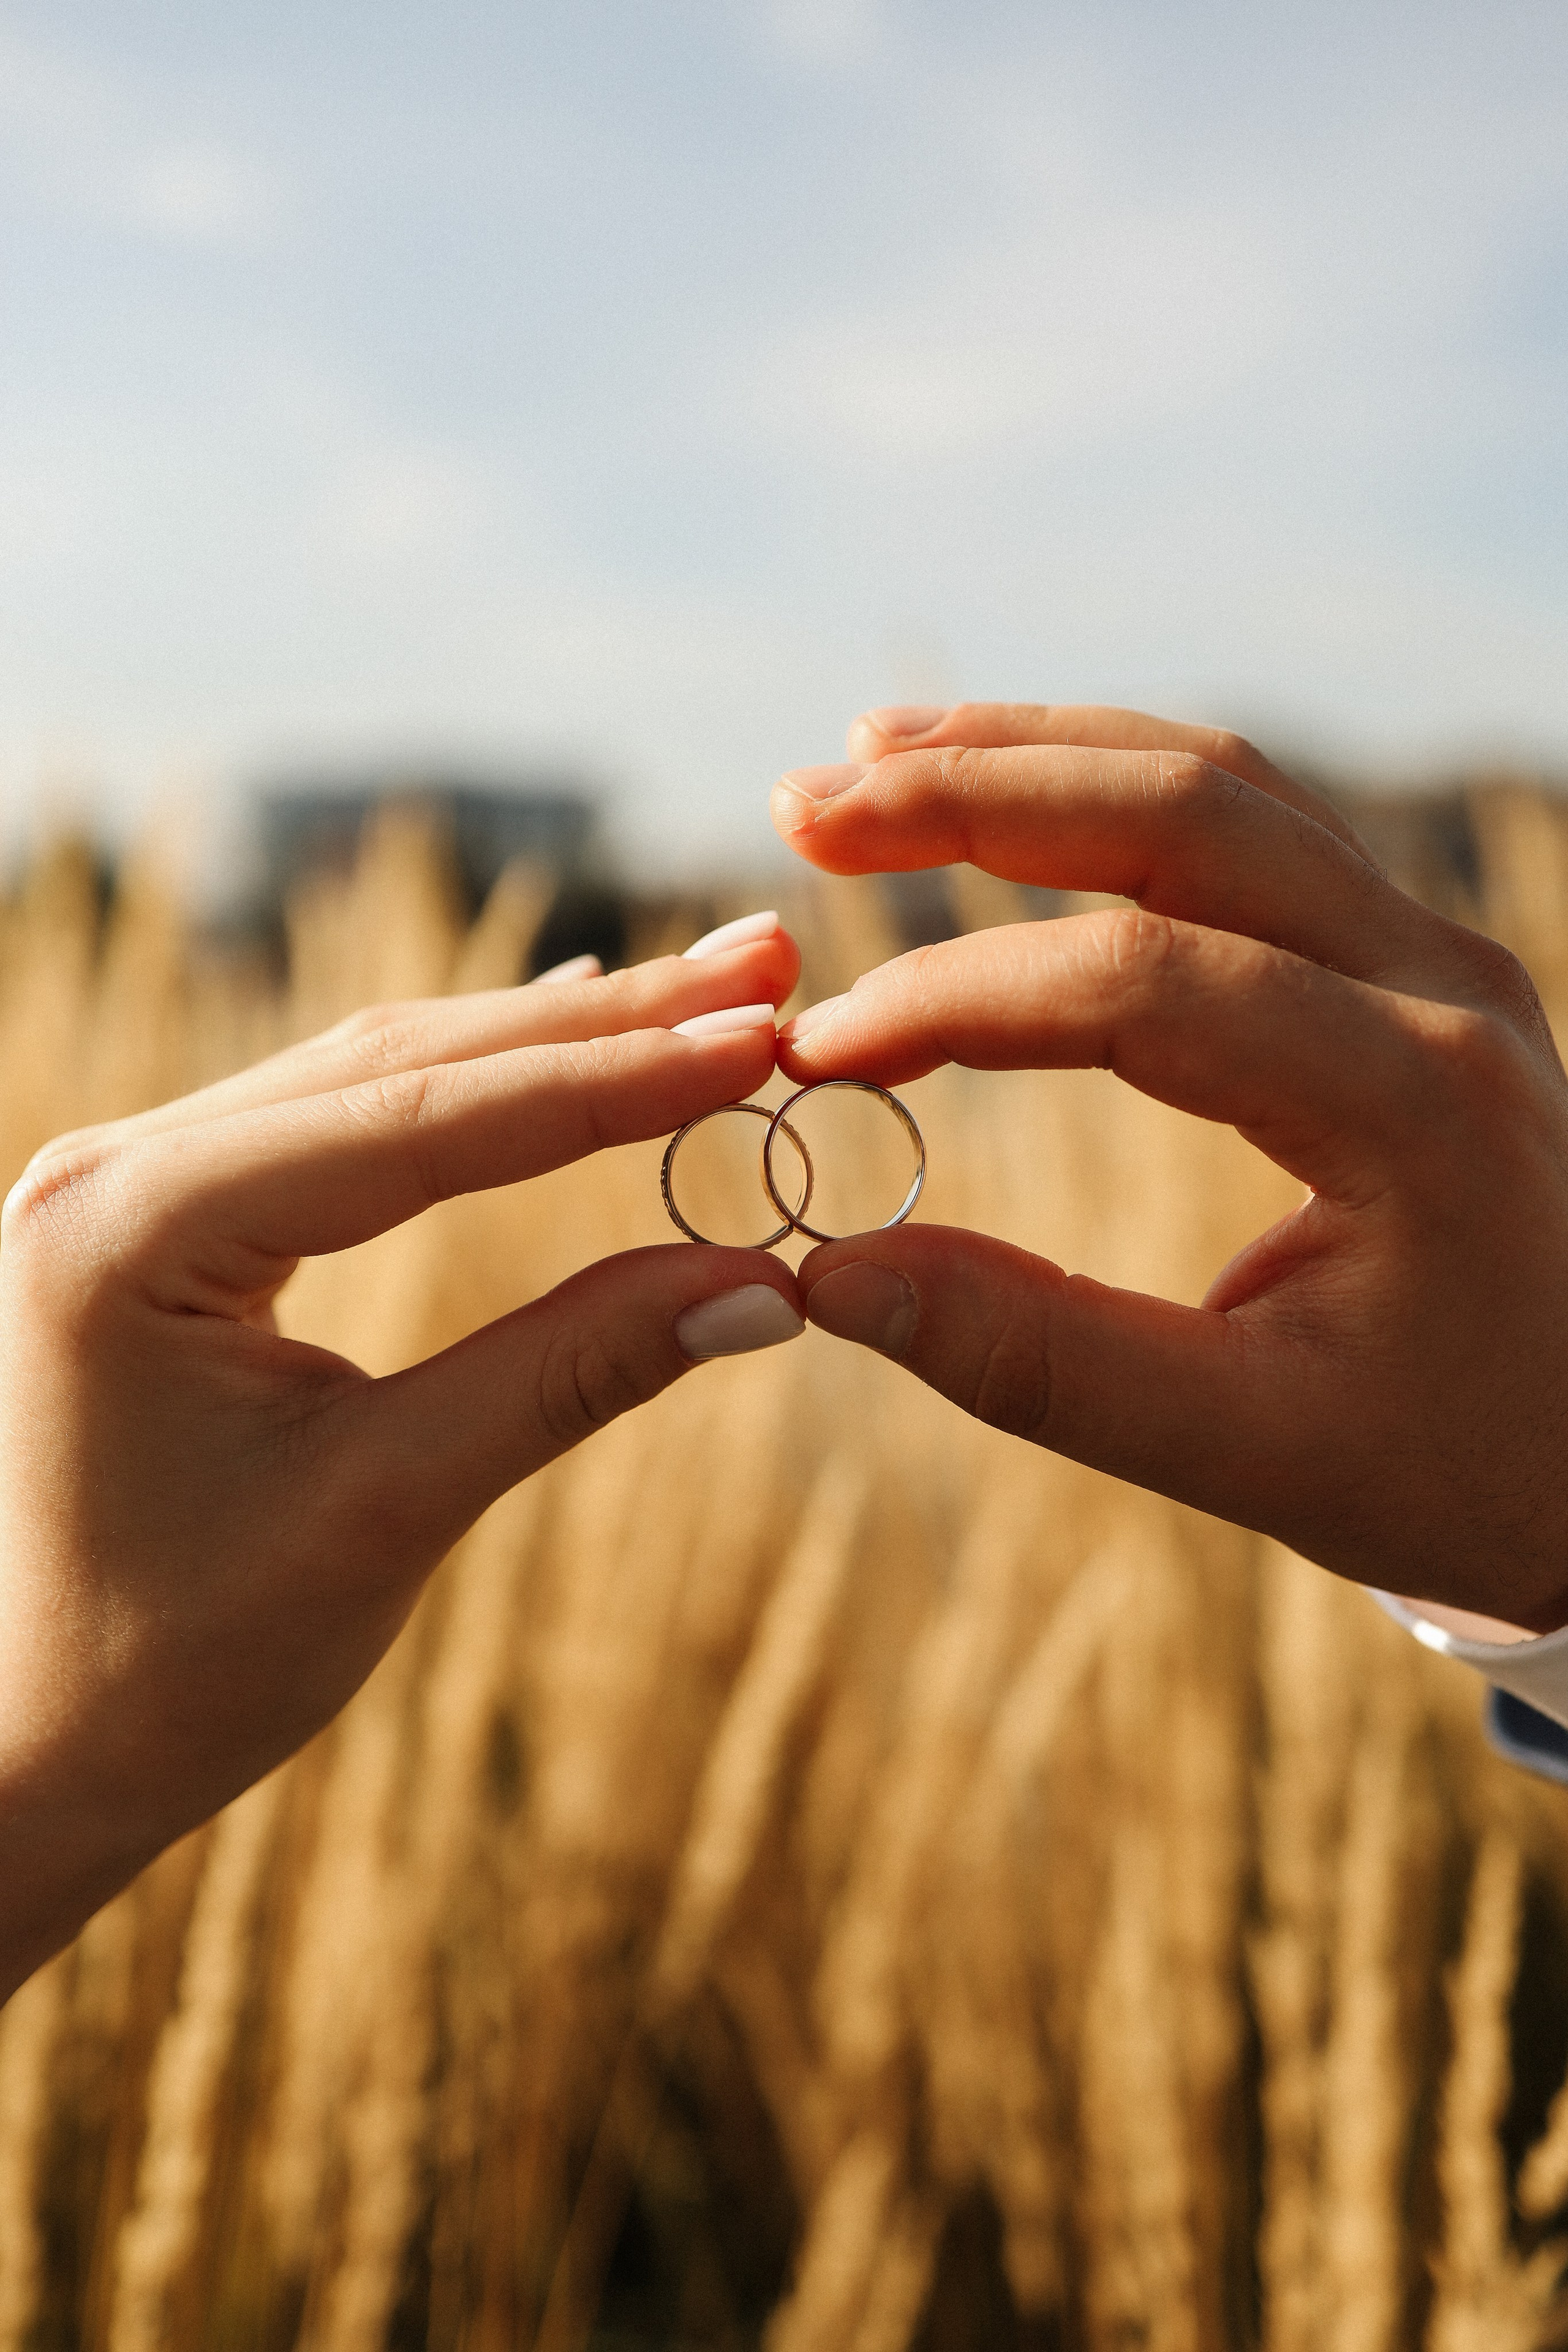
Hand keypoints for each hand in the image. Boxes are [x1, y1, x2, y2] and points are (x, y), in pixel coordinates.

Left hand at [0, 920, 802, 1996]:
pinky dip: (481, 1087)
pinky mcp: (177, 1210)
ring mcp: (138, 1180)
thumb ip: (570, 1373)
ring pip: (385, 1072)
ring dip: (553, 1038)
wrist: (46, 1740)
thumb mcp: (391, 1507)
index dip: (607, 1081)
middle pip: (406, 1062)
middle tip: (765, 970)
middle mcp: (116, 1169)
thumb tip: (764, 1284)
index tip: (756, 1038)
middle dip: (600, 1023)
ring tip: (710, 995)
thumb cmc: (188, 1657)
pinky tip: (575, 1032)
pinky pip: (352, 1116)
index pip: (420, 1120)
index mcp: (129, 1230)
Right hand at [771, 702, 1567, 1636]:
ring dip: (1033, 758)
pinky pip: (1247, 826)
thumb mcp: (1257, 1452)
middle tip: (805, 809)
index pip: (1144, 984)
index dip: (954, 999)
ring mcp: (1435, 953)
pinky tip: (999, 797)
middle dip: (977, 790)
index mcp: (1417, 1104)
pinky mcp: (1409, 958)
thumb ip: (1045, 1363)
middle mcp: (1441, 985)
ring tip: (865, 758)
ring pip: (1218, 785)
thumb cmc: (1459, 1465)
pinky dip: (1106, 791)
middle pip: (1187, 810)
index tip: (813, 1046)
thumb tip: (833, 1279)